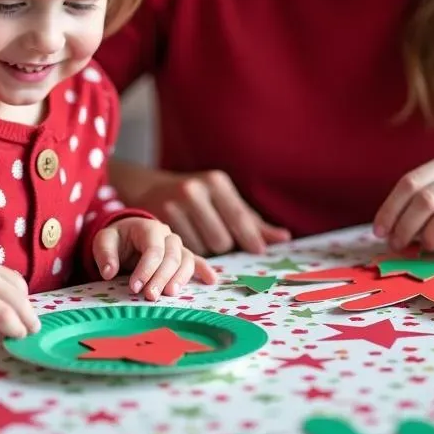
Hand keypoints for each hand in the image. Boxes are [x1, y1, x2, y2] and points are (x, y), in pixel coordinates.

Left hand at [92, 217, 217, 299]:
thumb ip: (104, 254)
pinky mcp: (183, 257)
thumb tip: (108, 272)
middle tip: (150, 297)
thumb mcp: (104, 241)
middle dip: (161, 277)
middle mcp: (167, 235)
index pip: (153, 249)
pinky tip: (211, 280)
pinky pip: (196, 262)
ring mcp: (177, 246)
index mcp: (148, 228)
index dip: (146, 269)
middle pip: (171, 256)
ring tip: (170, 294)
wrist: (128, 236)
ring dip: (179, 278)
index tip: (134, 287)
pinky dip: (204, 270)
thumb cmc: (117, 240)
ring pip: (185, 261)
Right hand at [137, 169, 290, 255]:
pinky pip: (186, 250)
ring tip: (198, 234)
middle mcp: (195, 190)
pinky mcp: (160, 219)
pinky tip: (185, 237)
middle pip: (222, 239)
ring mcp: (175, 204)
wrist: (149, 187)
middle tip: (216, 235)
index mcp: (216, 182)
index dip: (250, 237)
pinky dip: (189, 250)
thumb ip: (251, 221)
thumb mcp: (222, 200)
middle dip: (223, 244)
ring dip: (206, 249)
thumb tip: (284, 238)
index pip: (239, 216)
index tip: (258, 251)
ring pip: (205, 248)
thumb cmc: (197, 197)